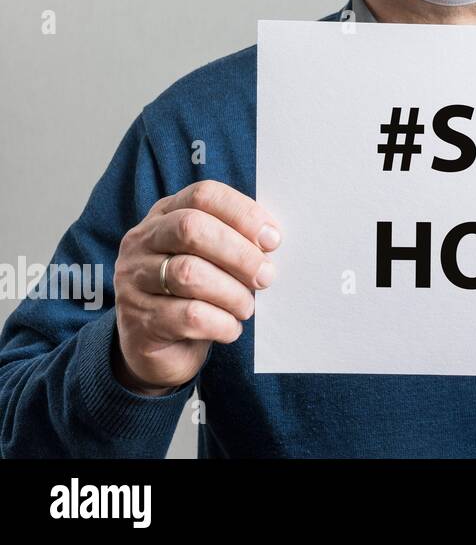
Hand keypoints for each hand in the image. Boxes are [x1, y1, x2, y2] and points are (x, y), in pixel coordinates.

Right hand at [111, 180, 280, 394]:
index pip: (203, 195)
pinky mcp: (138, 321)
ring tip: (246, 307)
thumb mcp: (214, 258)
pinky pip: (188, 316)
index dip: (243, 213)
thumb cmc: (198, 293)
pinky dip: (221, 323)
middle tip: (266, 276)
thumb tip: (272, 240)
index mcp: (165, 215)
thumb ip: (236, 241)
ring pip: (189, 274)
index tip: (273, 240)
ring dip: (232, 293)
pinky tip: (231, 327)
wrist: (160, 349)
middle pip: (191, 229)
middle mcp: (142, 242)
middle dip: (239, 253)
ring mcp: (132, 281)